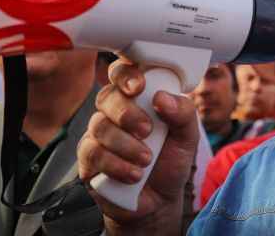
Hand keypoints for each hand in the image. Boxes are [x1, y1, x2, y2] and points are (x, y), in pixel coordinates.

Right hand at [77, 59, 198, 234]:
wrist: (158, 202)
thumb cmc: (170, 161)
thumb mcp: (187, 137)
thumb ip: (183, 113)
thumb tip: (162, 97)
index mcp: (139, 97)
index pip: (124, 73)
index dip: (126, 74)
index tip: (139, 87)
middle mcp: (115, 111)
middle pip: (107, 96)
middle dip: (127, 113)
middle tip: (147, 131)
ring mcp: (98, 134)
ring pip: (99, 125)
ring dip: (125, 145)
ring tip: (146, 160)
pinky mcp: (88, 158)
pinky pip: (92, 152)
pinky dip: (115, 164)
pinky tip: (133, 174)